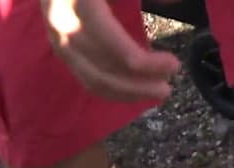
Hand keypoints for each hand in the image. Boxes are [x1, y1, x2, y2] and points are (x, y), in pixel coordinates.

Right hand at [41, 0, 179, 100]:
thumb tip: (172, 3)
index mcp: (82, 5)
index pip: (118, 49)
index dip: (148, 64)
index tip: (174, 65)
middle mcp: (65, 27)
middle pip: (105, 71)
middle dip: (139, 85)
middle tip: (167, 89)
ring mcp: (58, 40)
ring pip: (94, 79)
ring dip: (127, 92)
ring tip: (154, 92)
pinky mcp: (58, 47)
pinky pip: (84, 76)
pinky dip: (110, 88)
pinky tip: (132, 90)